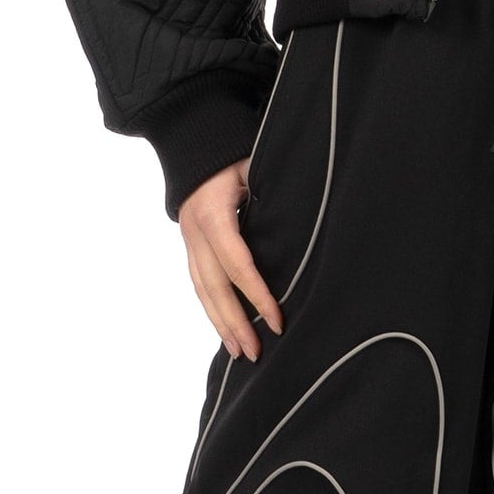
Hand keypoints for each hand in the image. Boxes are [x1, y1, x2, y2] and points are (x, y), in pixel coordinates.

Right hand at [177, 159, 284, 360]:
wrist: (192, 140)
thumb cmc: (232, 153)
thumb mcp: (254, 166)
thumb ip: (272, 194)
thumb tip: (304, 226)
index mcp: (213, 215)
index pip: (238, 264)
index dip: (257, 295)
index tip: (277, 320)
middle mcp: (195, 232)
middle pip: (215, 288)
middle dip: (235, 323)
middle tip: (255, 352)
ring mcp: (188, 241)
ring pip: (202, 291)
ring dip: (220, 324)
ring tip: (240, 352)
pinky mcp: (189, 246)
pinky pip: (199, 284)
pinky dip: (212, 310)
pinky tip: (225, 331)